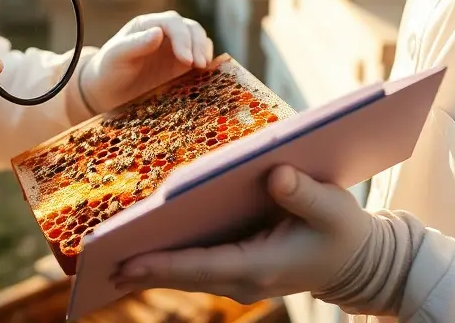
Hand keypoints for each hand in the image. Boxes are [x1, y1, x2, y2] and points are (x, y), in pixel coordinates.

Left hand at [79, 11, 213, 112]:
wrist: (107, 92)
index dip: (183, 38)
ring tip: (203, 69)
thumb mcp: (116, 56)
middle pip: (191, 29)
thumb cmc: (108, 70)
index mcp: (148, 25)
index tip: (186, 59)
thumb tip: (159, 32)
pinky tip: (204, 75)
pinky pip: (200, 59)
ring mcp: (175, 48)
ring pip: (199, 40)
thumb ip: (135, 44)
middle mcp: (165, 32)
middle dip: (197, 45)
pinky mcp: (182, 65)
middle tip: (199, 66)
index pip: (173, 23)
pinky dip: (206, 64)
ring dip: (204, 52)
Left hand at [112, 167, 374, 303]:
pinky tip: (139, 242)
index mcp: (262, 267)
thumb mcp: (335, 210)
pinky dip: (166, 257)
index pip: (201, 266)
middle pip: (182, 274)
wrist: (358, 261)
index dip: (162, 264)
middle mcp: (243, 279)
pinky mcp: (236, 267)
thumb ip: (306, 194)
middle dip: (140, 266)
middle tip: (96, 260)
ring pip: (184, 273)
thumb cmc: (344, 232)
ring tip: (104, 253)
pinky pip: (193, 265)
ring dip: (148, 264)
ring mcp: (238, 278)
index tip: (126, 260)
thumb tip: (275, 174)